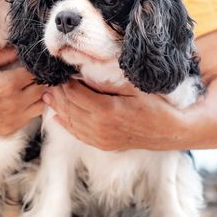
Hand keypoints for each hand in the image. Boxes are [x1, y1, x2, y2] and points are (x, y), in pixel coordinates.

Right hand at [0, 47, 44, 135]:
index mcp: (9, 83)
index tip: (32, 64)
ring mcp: (14, 117)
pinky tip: (20, 101)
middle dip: (39, 80)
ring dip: (38, 96)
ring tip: (28, 89)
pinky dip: (30, 108)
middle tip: (31, 75)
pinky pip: (30, 117)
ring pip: (40, 105)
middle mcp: (15, 102)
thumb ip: (2, 56)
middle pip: (42, 88)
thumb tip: (18, 50)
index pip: (36, 73)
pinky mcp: (10, 128)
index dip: (36, 67)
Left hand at [43, 79, 190, 150]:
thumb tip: (84, 71)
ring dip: (57, 108)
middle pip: (69, 108)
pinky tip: (57, 117)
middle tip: (47, 84)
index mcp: (106, 110)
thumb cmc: (153, 105)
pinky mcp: (102, 145)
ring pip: (70, 122)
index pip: (75, 95)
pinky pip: (77, 134)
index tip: (59, 75)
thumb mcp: (133, 87)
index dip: (64, 84)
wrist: (168, 132)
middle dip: (57, 95)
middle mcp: (99, 127)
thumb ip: (107, 81)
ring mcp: (100, 139)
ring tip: (47, 98)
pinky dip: (65, 125)